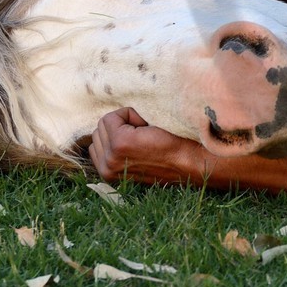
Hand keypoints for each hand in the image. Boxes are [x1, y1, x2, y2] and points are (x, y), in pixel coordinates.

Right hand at [88, 107, 207, 185]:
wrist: (189, 160)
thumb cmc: (168, 152)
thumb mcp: (133, 154)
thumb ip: (114, 145)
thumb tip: (106, 123)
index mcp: (105, 171)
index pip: (97, 137)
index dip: (120, 131)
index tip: (141, 140)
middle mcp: (104, 167)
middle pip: (100, 129)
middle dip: (121, 126)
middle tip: (145, 136)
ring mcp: (111, 156)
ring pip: (106, 122)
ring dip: (126, 121)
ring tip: (146, 134)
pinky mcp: (120, 143)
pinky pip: (113, 116)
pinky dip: (130, 115)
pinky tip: (148, 129)